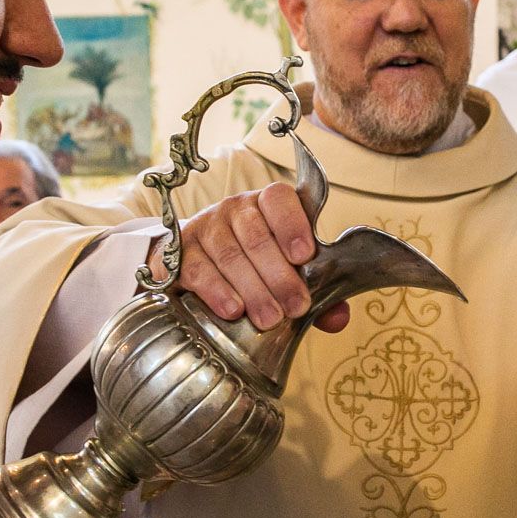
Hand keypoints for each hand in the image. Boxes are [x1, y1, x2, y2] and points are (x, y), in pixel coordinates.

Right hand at [148, 180, 347, 332]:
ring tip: (270, 318)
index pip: (279, 199)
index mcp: (267, 206)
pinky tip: (233, 310)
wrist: (194, 265)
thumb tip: (338, 317)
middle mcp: (235, 209)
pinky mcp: (178, 252)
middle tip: (296, 306)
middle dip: (279, 274)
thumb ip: (316, 291)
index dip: (292, 225)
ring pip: (229, 253)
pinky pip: (197, 269)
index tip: (304, 256)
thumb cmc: (254, 268)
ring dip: (253, 288)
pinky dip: (217, 291)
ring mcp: (205, 227)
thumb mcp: (286, 272)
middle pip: (255, 234)